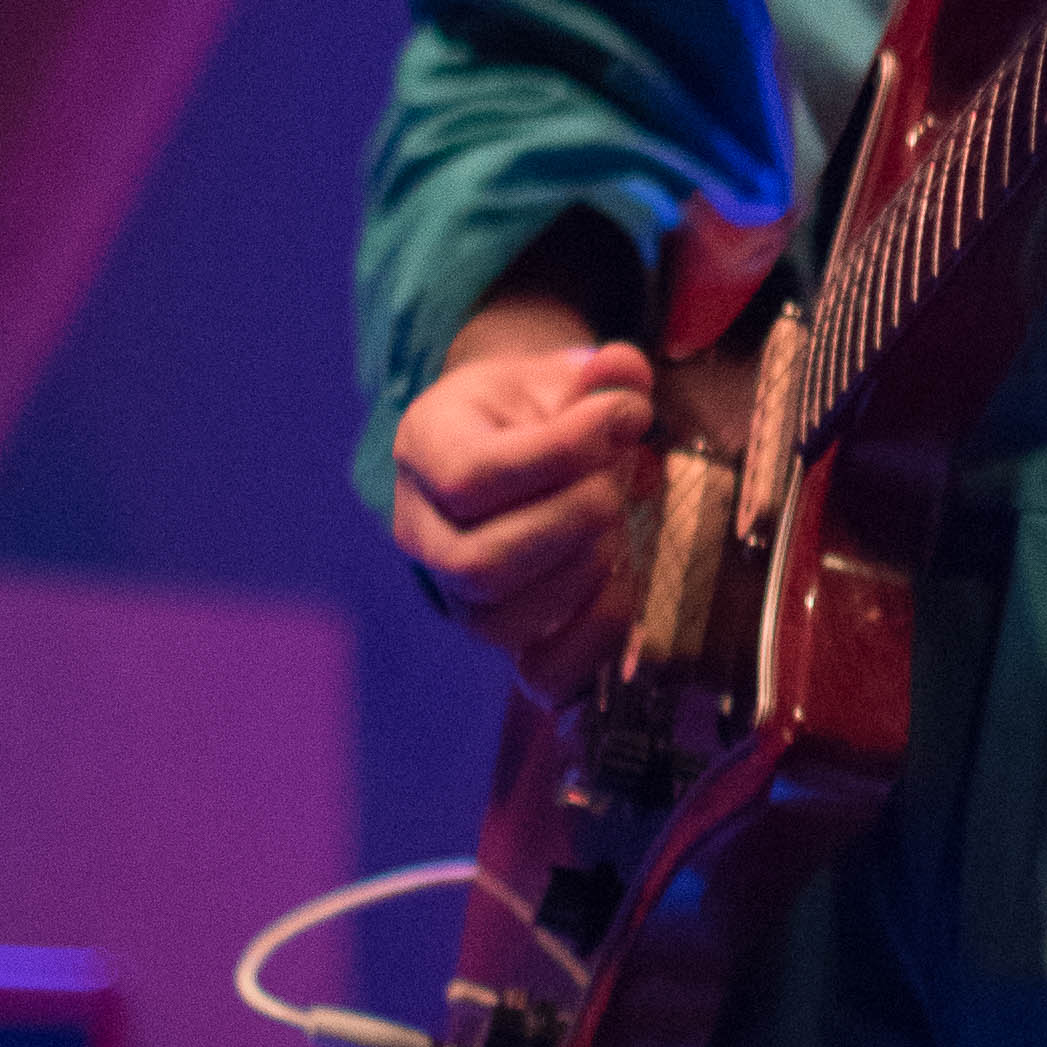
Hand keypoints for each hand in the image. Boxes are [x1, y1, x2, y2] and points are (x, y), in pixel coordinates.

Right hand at [392, 314, 653, 697]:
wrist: (508, 441)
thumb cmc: (529, 409)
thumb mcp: (553, 372)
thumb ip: (597, 372)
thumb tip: (622, 374)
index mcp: (425, 450)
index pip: (474, 477)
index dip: (563, 451)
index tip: (624, 415)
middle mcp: (423, 530)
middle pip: (481, 563)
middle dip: (575, 519)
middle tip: (620, 476)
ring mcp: (456, 593)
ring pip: (504, 619)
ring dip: (585, 571)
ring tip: (618, 519)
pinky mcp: (504, 637)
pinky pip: (541, 673)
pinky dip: (594, 637)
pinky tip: (624, 582)